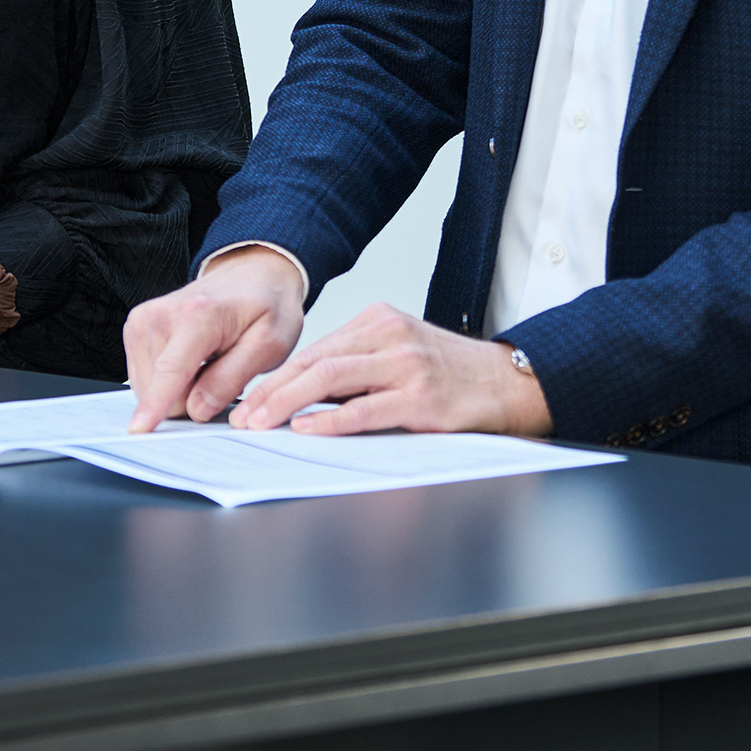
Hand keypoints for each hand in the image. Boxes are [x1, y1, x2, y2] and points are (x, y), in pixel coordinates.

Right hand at [122, 245, 305, 431]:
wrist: (251, 275)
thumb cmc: (264, 306)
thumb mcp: (269, 344)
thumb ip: (232, 378)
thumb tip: (198, 409)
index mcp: (198, 316)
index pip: (172, 371)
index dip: (155, 405)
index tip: (139, 429)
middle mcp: (162, 315)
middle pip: (163, 390)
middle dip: (192, 397)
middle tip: (222, 372)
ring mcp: (144, 320)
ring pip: (151, 388)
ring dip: (181, 388)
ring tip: (209, 362)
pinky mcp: (136, 328)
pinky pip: (146, 377)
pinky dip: (170, 380)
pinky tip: (193, 361)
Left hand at [227, 303, 551, 438]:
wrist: (508, 383)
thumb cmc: (450, 375)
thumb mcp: (399, 355)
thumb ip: (357, 368)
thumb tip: (300, 397)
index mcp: (379, 321)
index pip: (314, 349)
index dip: (275, 377)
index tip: (247, 401)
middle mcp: (390, 335)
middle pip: (315, 361)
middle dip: (271, 391)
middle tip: (242, 417)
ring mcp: (406, 364)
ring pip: (331, 379)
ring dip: (287, 404)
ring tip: (261, 424)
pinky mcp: (422, 397)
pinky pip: (365, 409)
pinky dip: (330, 420)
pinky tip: (307, 429)